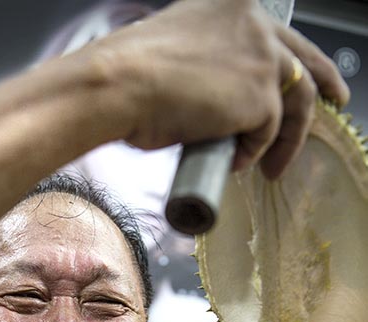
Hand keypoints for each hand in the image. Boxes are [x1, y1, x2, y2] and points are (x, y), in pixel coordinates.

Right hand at [91, 0, 349, 177]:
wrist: (122, 84)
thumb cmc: (131, 76)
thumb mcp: (177, 54)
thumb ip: (206, 65)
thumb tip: (215, 101)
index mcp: (230, 8)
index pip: (277, 34)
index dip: (299, 56)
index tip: (315, 75)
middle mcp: (254, 24)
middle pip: (302, 60)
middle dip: (324, 83)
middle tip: (335, 101)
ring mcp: (261, 58)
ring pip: (295, 101)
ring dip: (288, 139)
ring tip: (273, 169)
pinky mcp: (261, 96)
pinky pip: (267, 133)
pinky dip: (254, 152)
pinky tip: (235, 163)